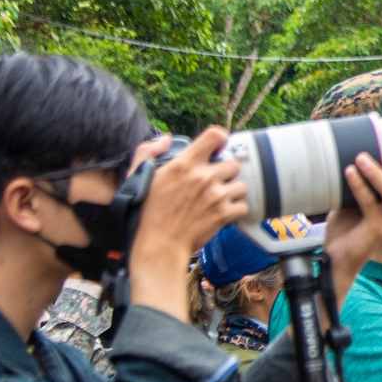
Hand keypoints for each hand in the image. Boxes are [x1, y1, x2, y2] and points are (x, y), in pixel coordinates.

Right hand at [127, 128, 248, 319]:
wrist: (158, 245)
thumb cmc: (146, 213)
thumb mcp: (138, 176)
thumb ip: (148, 152)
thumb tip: (166, 139)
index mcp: (184, 164)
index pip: (215, 136)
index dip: (219, 140)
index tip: (216, 149)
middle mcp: (203, 177)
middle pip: (233, 163)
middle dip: (225, 172)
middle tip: (213, 182)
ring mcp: (216, 196)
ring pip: (241, 185)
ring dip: (232, 192)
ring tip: (218, 199)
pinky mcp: (224, 215)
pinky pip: (243, 206)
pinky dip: (235, 210)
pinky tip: (222, 212)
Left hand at [324, 152, 381, 297]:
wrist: (335, 258)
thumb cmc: (348, 229)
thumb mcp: (361, 203)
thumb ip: (367, 187)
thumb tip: (359, 159)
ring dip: (376, 173)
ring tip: (361, 159)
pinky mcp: (377, 230)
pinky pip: (369, 202)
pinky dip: (359, 185)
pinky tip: (350, 173)